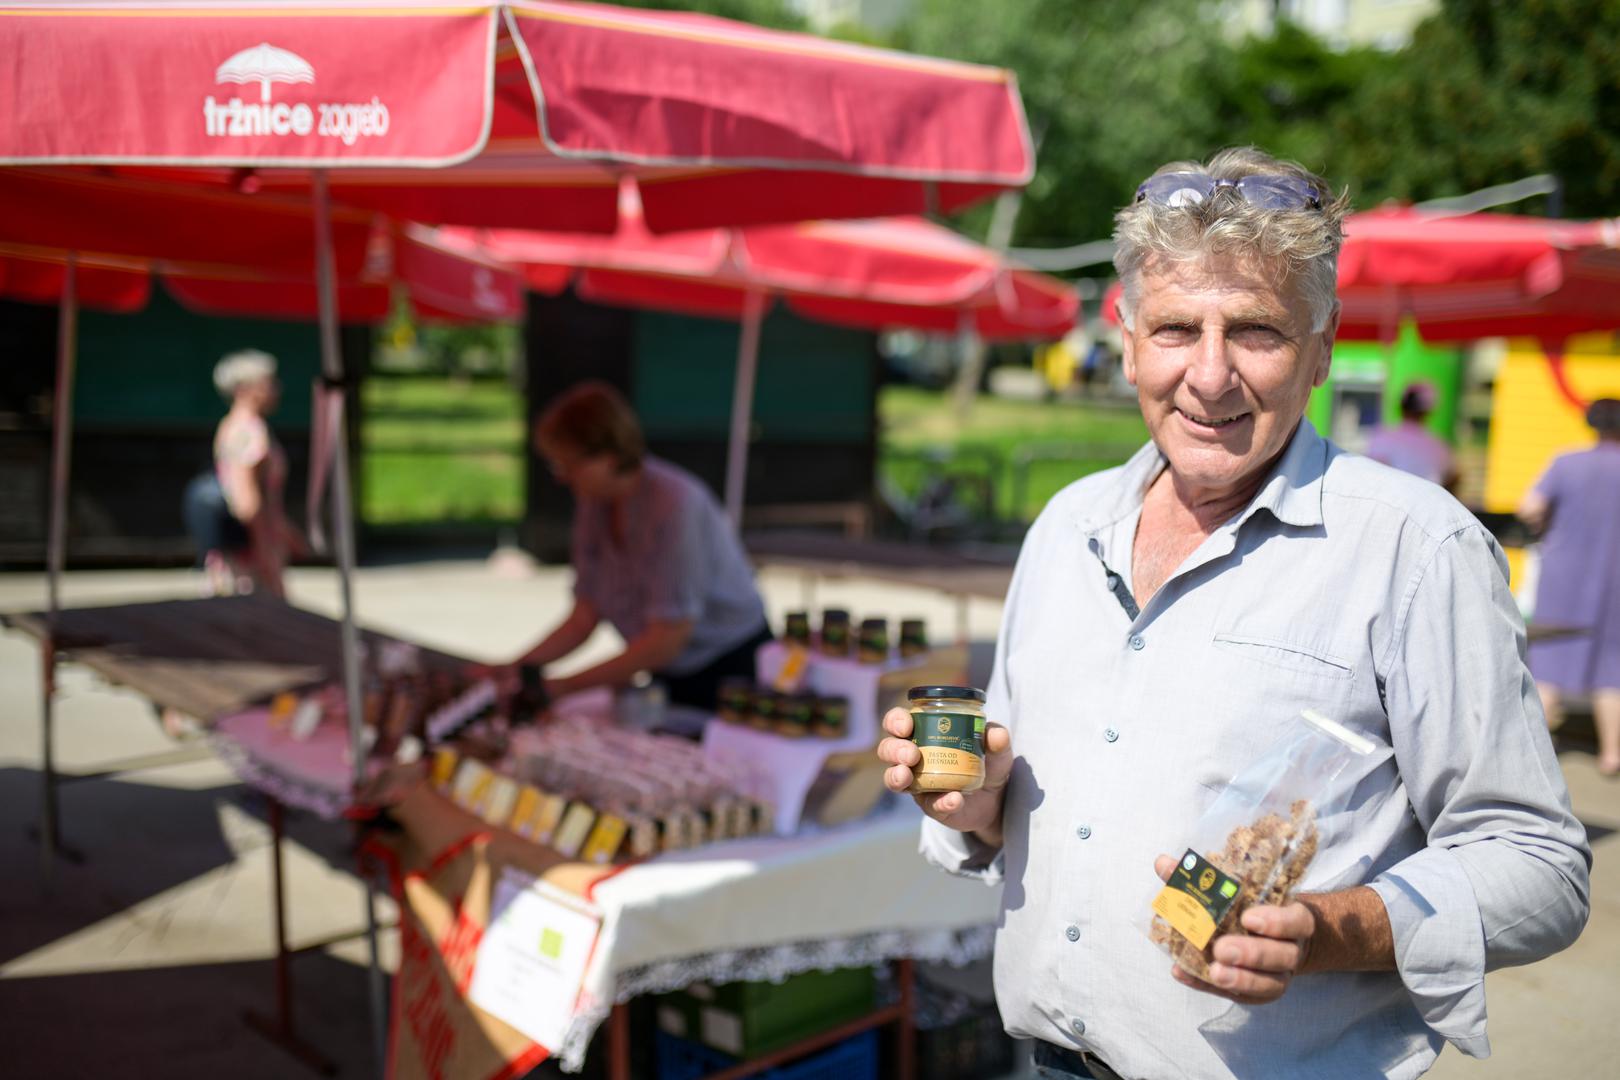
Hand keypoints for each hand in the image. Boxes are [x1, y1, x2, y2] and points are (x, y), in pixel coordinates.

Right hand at [877, 707, 1011, 841]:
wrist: (997, 799)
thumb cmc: (987, 763)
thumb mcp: (996, 748)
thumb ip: (997, 739)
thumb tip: (996, 734)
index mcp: (923, 734)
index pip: (897, 722)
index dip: (895, 721)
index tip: (907, 725)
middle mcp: (913, 758)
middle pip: (887, 749)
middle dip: (894, 749)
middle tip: (911, 754)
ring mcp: (918, 784)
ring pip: (893, 778)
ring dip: (896, 776)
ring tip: (907, 776)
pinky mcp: (932, 806)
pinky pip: (929, 805)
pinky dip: (941, 802)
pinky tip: (954, 799)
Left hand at [1153, 854, 1314, 1004]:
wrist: (1276, 938)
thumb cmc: (1253, 907)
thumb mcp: (1239, 890)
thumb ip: (1202, 878)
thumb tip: (1162, 862)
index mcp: (1293, 920)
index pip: (1296, 921)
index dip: (1276, 922)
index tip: (1248, 918)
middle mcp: (1291, 950)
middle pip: (1282, 956)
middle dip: (1252, 954)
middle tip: (1222, 949)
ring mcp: (1278, 976)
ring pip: (1268, 984)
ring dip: (1240, 979)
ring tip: (1214, 972)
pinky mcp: (1258, 994)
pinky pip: (1239, 996)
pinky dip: (1207, 986)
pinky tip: (1184, 974)